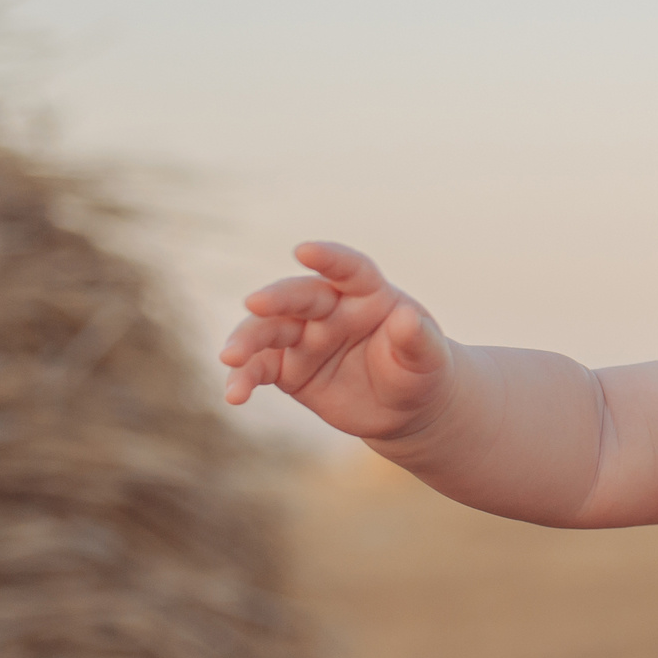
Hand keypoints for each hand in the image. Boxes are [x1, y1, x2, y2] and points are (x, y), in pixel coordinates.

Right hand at [218, 241, 453, 440]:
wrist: (405, 407)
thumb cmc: (420, 371)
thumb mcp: (427, 358)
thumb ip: (418, 339)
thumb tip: (407, 318)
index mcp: (368, 294)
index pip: (349, 269)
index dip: (329, 258)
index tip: (304, 250)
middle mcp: (331, 309)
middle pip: (299, 296)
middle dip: (275, 298)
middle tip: (254, 303)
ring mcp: (305, 337)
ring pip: (269, 330)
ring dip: (247, 341)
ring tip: (230, 359)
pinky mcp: (287, 367)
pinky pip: (260, 368)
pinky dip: (244, 378)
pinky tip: (234, 395)